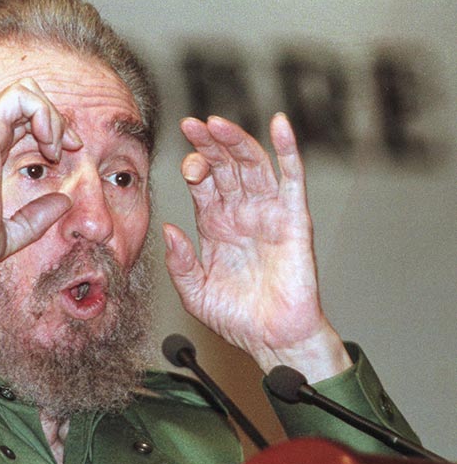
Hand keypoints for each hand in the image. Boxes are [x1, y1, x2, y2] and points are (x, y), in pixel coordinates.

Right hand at [0, 78, 81, 267]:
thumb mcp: (16, 230)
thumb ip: (38, 214)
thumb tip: (64, 201)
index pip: (22, 121)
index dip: (51, 129)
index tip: (67, 154)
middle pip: (25, 100)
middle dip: (55, 118)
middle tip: (70, 146)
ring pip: (24, 91)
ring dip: (49, 115)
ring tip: (56, 147)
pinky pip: (19, 97)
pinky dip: (42, 113)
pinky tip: (48, 144)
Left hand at [163, 114, 350, 381]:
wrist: (273, 340)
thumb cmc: (237, 318)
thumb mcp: (194, 290)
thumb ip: (179, 261)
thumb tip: (168, 229)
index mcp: (216, 225)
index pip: (203, 183)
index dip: (193, 165)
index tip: (183, 159)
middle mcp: (241, 213)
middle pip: (225, 166)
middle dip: (209, 143)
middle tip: (192, 124)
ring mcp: (267, 213)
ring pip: (252, 164)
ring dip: (236, 141)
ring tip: (217, 123)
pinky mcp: (294, 219)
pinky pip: (292, 179)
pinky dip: (288, 149)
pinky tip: (280, 125)